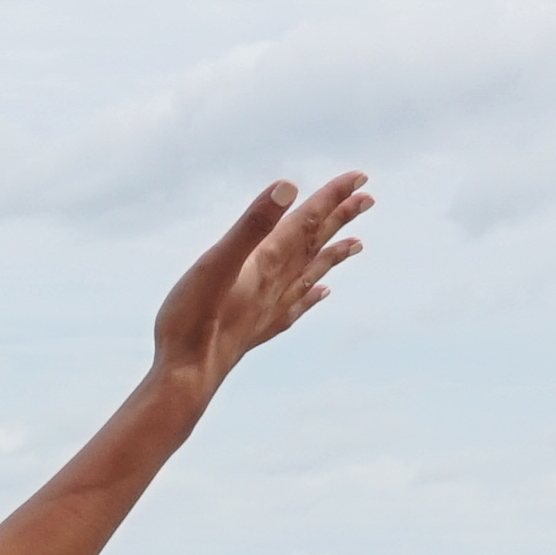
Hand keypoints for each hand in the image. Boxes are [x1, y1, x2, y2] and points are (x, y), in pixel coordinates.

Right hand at [147, 172, 369, 398]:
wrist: (188, 376)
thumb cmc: (195, 319)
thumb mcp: (216, 261)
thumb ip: (251, 225)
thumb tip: (288, 187)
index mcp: (266, 262)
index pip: (306, 222)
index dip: (332, 198)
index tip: (360, 178)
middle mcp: (275, 284)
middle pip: (314, 245)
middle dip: (339, 219)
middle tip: (367, 199)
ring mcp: (269, 309)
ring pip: (310, 274)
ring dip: (332, 255)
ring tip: (357, 243)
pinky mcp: (257, 330)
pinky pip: (295, 307)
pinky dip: (312, 295)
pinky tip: (322, 292)